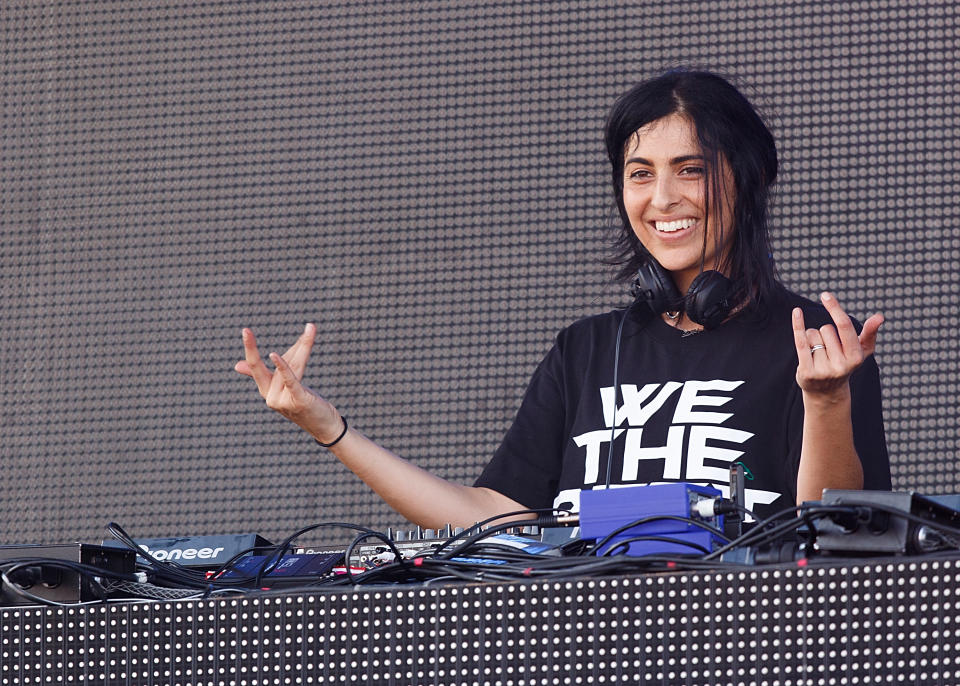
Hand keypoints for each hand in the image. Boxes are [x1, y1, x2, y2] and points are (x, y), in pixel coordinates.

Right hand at [234, 324, 342, 441]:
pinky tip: (274, 355)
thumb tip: (237, 365)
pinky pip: (290, 380)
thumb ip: (274, 370)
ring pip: (290, 366)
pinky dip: (283, 367)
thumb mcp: (287, 385)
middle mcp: (270, 397)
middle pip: (264, 366)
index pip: (255, 367)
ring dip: (303, 347)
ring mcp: (282, 401)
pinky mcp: (298, 401)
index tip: (245, 331)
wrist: (324, 426)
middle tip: (244, 329)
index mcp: (267, 391)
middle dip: (251, 348)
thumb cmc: (304, 402)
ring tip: (310, 328)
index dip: (250, 349)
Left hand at [792, 292, 883, 399]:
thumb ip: (870, 334)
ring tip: (818, 354)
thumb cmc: (844, 365)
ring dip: (813, 339)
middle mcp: (840, 364)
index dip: (834, 309)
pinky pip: (801, 342)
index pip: (844, 326)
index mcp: (856, 357)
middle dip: (824, 334)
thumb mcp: (860, 351)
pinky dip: (798, 325)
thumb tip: (880, 317)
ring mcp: (823, 369)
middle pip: (826, 329)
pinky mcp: (807, 372)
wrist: (826, 393)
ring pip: (812, 334)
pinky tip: (797, 312)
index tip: (825, 295)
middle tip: (828, 350)